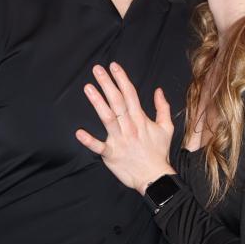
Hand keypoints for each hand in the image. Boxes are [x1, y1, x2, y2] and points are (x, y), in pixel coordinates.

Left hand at [75, 62, 176, 193]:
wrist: (155, 177)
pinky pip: (99, 146)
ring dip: (97, 102)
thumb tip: (158, 91)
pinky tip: (78, 132)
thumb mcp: (166, 128)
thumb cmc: (159, 153)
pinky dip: (89, 140)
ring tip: (88, 88)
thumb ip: (162, 108)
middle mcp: (130, 126)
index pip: (130, 94)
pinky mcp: (111, 154)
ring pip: (107, 117)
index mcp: (141, 119)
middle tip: (97, 69)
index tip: (113, 66)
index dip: (121, 79)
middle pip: (117, 101)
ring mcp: (120, 140)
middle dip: (107, 84)